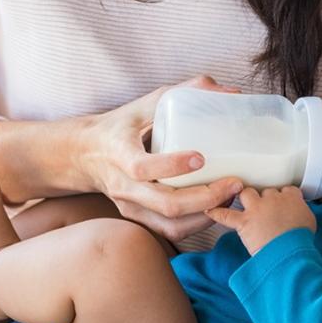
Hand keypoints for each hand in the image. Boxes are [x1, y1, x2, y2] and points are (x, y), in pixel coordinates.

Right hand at [77, 75, 244, 241]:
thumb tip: (232, 91)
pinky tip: (216, 207)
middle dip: (206, 198)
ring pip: (172, 224)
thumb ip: (186, 91)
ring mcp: (130, 206)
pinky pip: (171, 231)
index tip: (201, 158)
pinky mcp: (139, 218)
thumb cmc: (122, 125)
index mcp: (119, 153)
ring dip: (207, 215)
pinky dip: (198, 224)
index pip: (142, 167)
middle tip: (234, 183)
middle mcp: (123, 185)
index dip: (172, 165)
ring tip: (231, 196)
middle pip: (166, 204)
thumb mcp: (147, 103)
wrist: (86, 154)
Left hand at [205, 186, 315, 254]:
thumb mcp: (309, 221)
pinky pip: (225, 215)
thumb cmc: (301, 240)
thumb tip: (298, 215)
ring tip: (244, 203)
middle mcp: (272, 199)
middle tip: (265, 208)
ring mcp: (257, 209)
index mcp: (291, 197)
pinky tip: (209, 210)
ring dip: (245, 197)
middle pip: (266, 191)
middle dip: (264, 198)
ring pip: (246, 193)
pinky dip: (217, 213)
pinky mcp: (244, 222)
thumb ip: (302, 212)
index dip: (283, 196)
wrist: (290, 251)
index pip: (286, 189)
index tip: (282, 202)